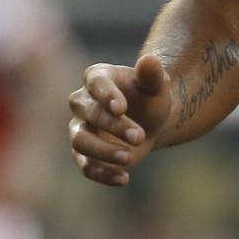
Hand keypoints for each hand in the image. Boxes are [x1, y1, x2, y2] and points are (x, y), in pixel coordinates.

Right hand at [67, 55, 171, 185]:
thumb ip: (152, 74)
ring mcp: (80, 128)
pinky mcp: (84, 154)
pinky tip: (124, 179)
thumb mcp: (158, 86)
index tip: (121, 108)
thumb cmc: (150, 97)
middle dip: (115, 126)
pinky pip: (86, 166)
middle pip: (90, 114)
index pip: (96, 84)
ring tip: (129, 158)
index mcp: (97, 77)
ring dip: (103, 151)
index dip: (106, 96)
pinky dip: (103, 174)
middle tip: (140, 137)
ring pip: (80, 141)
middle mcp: (82, 102)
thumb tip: (149, 60)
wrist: (150, 121)